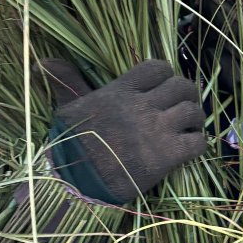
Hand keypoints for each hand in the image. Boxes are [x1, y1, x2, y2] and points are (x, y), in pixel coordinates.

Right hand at [42, 59, 206, 203]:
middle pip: (182, 86)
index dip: (165, 74)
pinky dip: (198, 142)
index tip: (163, 85)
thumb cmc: (70, 143)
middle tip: (181, 105)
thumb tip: (44, 61)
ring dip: (195, 117)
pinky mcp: (167, 156)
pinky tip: (189, 147)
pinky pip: (197, 142)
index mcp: (122, 91)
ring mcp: (157, 130)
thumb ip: (67, 81)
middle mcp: (143, 106)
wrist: (75, 181)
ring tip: (189, 125)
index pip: (157, 67)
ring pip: (193, 111)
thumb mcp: (68, 107)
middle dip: (186, 93)